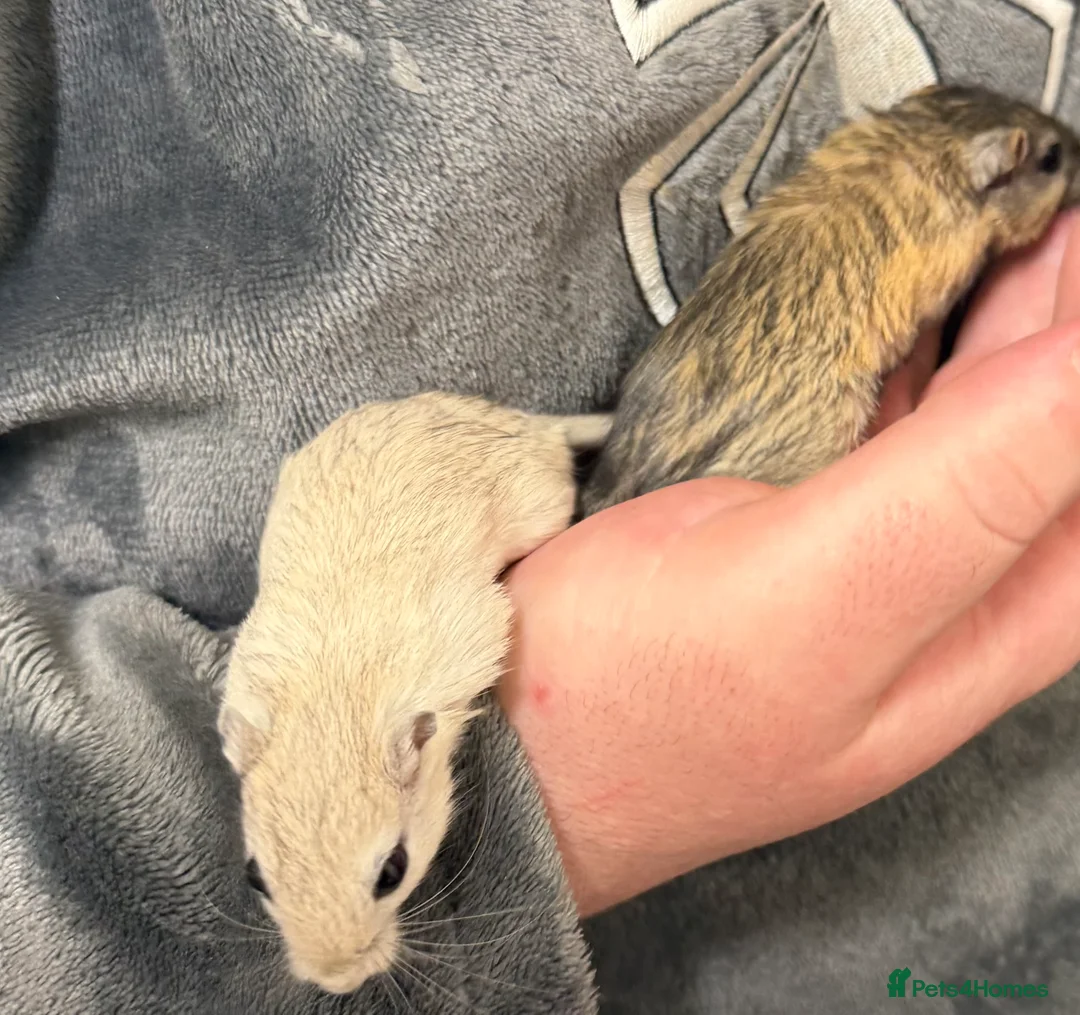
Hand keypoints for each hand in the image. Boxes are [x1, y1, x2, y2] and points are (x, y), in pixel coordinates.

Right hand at [500, 210, 1079, 917]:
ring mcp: (853, 556)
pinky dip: (896, 350)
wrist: (500, 725)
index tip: (1074, 246)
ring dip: (986, 326)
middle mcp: (934, 595)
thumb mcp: (818, 598)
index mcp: (982, 630)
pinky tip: (899, 307)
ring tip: (998, 232)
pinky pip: (871, 421)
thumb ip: (969, 489)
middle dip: (1053, 325)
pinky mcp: (781, 523)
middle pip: (1042, 440)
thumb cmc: (636, 702)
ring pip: (961, 424)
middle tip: (1042, 215)